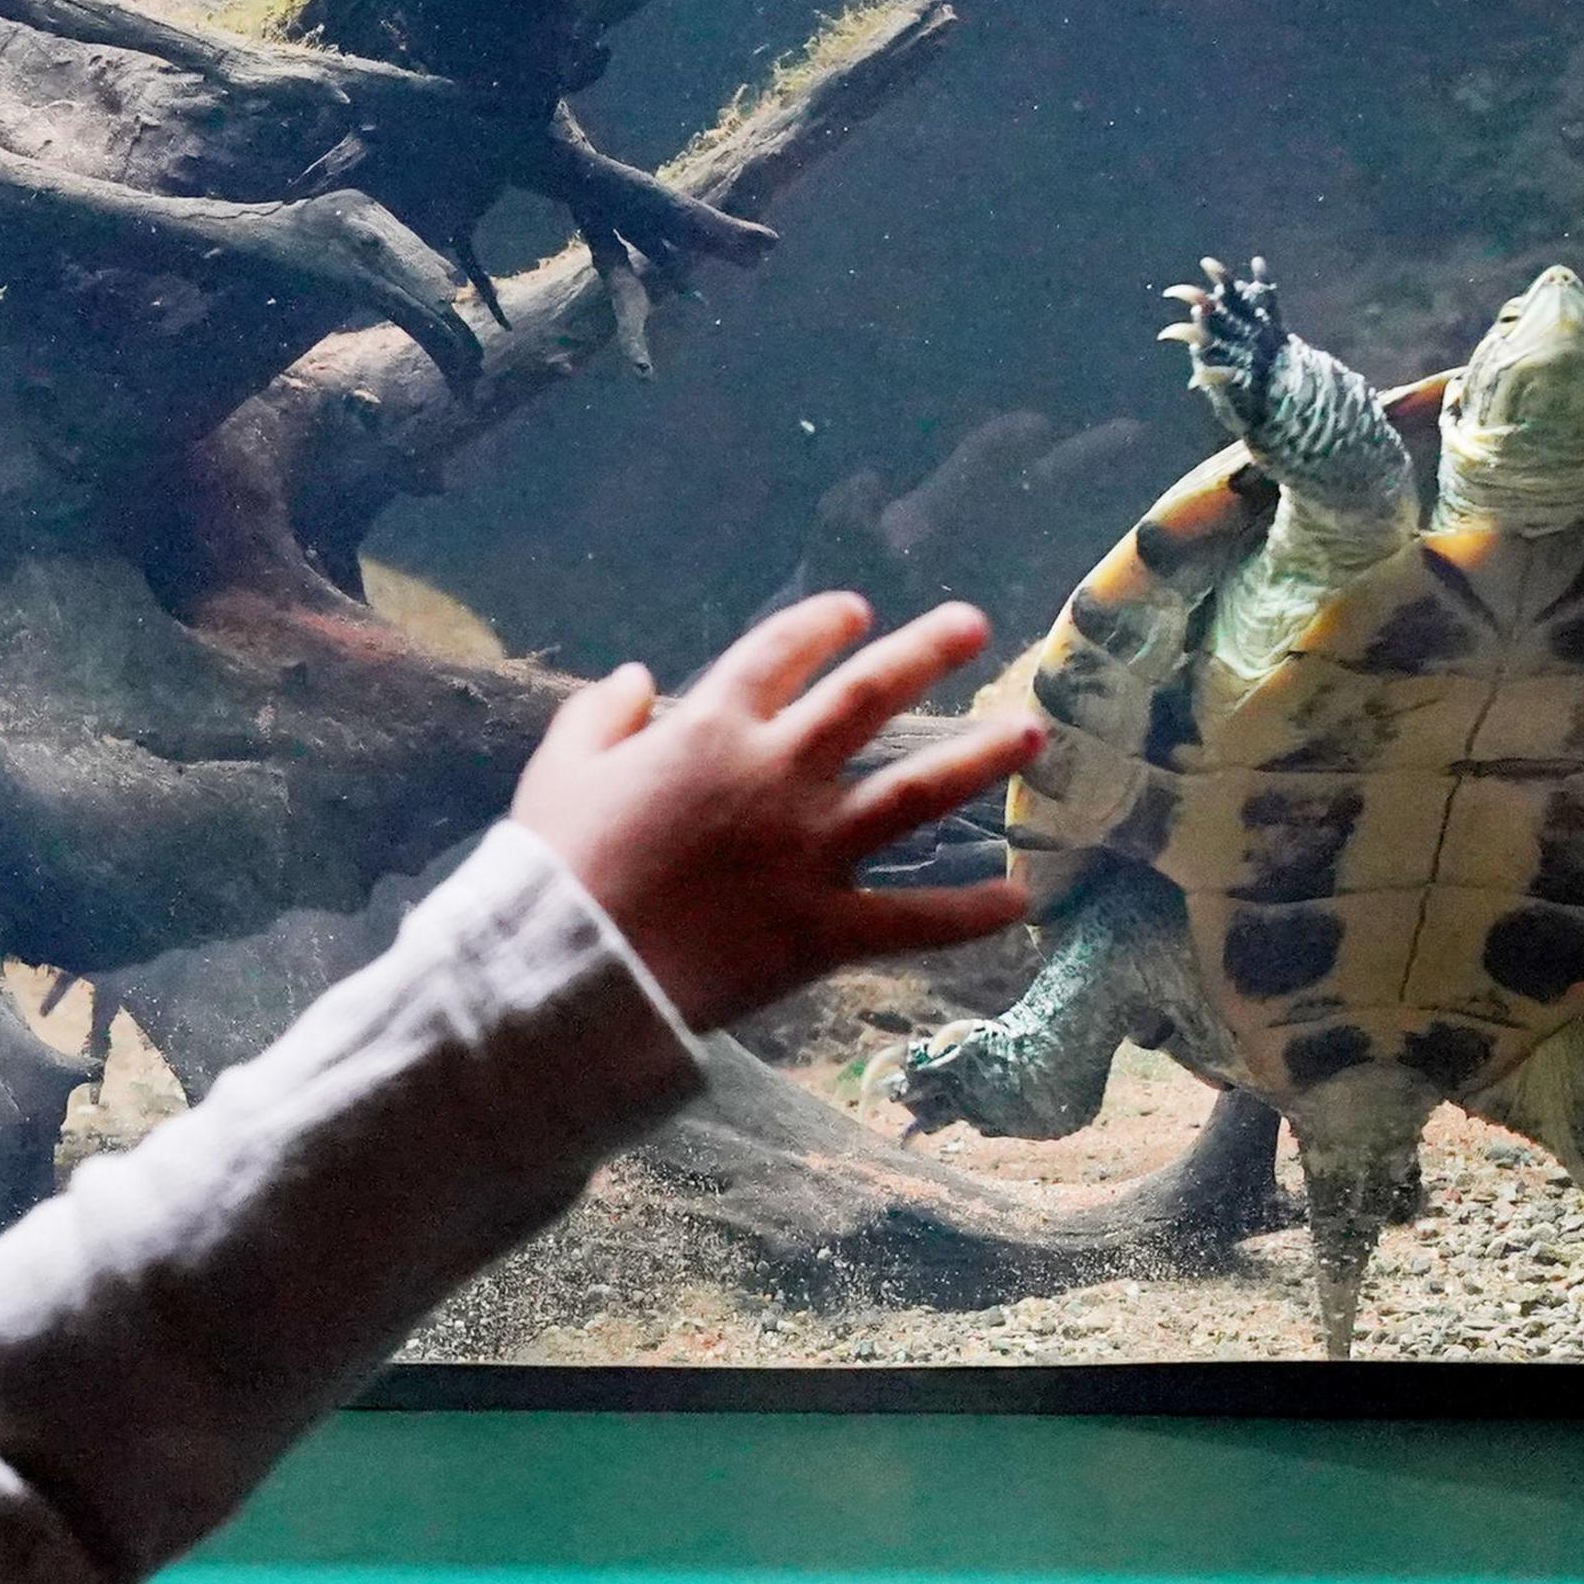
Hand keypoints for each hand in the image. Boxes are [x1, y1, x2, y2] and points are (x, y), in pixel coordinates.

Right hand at [508, 594, 1042, 1033]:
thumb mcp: (559, 772)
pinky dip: (969, 914)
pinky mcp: (823, 930)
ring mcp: (809, 854)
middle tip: (974, 626)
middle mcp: (775, 777)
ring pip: (914, 794)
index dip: (821, 625)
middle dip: (925, 653)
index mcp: (709, 730)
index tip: (854, 612)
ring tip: (1031, 733)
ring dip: (976, 758)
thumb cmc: (553, 868)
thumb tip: (636, 677)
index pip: (780, 653)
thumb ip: (600, 715)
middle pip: (868, 698)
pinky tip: (1019, 901)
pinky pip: (912, 920)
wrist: (568, 971)